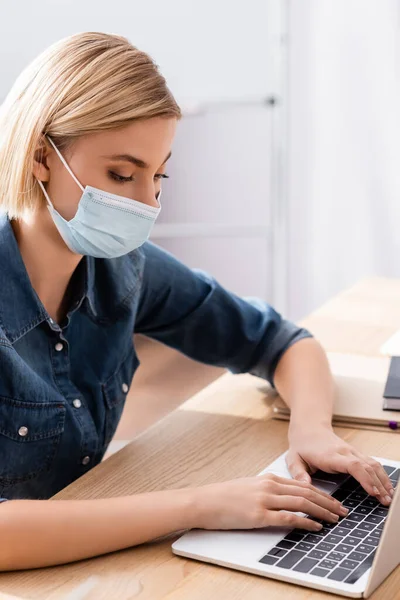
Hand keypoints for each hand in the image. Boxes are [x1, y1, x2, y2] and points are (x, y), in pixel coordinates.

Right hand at [191, 473, 348, 530]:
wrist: (204, 502)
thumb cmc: (224, 497)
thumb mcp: (250, 487)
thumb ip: (268, 490)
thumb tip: (284, 498)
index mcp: (268, 478)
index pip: (303, 485)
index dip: (322, 494)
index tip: (334, 502)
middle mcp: (269, 486)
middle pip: (307, 492)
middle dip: (328, 502)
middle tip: (342, 511)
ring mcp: (264, 500)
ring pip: (302, 503)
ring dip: (322, 511)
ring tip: (335, 519)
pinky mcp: (258, 515)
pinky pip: (288, 518)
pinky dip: (305, 522)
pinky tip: (315, 527)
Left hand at [287, 424, 393, 504]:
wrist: (309, 428)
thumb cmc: (302, 446)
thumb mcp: (293, 458)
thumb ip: (298, 473)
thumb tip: (305, 486)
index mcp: (330, 455)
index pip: (353, 465)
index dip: (364, 478)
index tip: (372, 492)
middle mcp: (345, 452)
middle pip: (367, 466)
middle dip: (378, 484)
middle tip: (385, 502)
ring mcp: (352, 452)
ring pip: (373, 464)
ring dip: (383, 480)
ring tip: (389, 498)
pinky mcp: (356, 453)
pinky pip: (372, 463)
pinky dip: (381, 475)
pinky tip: (386, 487)